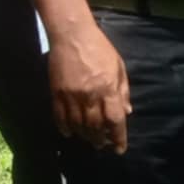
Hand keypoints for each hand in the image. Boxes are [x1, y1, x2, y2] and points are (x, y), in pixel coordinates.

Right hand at [49, 21, 130, 151]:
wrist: (72, 34)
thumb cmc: (100, 48)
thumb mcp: (119, 67)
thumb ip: (123, 91)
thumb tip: (126, 112)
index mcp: (108, 88)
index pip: (115, 120)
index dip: (118, 137)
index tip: (119, 148)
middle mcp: (90, 95)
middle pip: (95, 127)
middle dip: (101, 140)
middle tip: (102, 145)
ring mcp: (71, 95)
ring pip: (78, 125)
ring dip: (84, 136)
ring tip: (89, 140)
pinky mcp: (57, 93)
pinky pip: (59, 117)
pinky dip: (65, 128)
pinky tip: (70, 133)